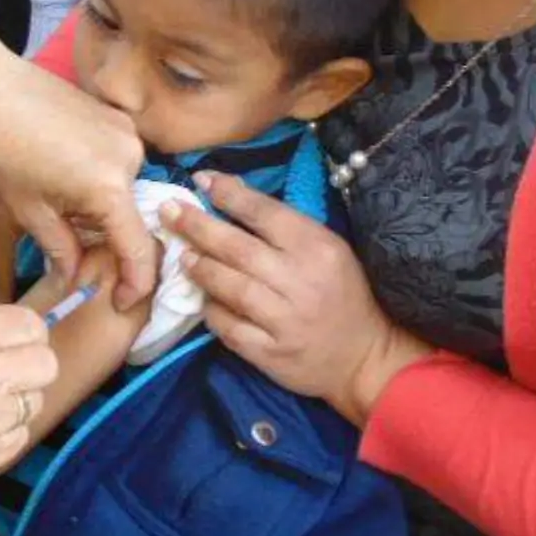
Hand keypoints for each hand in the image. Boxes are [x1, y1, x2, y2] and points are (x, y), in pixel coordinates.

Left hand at [0, 33, 155, 308]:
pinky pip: (118, 161)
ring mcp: (128, 133)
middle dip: (104, 234)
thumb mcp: (30, 213)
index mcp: (110, 189)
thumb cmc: (4, 153)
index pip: (137, 249)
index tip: (121, 301)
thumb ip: (61, 250)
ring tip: (57, 194)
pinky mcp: (118, 117)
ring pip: (123, 188)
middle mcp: (133, 159)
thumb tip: (76, 277)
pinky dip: (99, 176)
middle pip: (129, 216)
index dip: (135, 283)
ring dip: (100, 203)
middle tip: (67, 234)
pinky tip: (64, 168)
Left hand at [165, 171, 431, 424]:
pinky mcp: (272, 353)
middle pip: (238, 249)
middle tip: (169, 211)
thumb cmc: (343, 293)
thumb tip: (230, 195)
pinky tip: (202, 300)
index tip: (200, 179)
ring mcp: (285, 320)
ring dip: (200, 268)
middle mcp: (300, 281)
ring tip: (181, 255)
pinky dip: (212, 312)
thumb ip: (285, 227)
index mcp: (317, 248)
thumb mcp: (328, 249)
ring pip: (230, 288)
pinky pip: (230, 328)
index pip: (265, 213)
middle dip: (197, 226)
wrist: (366, 355)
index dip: (229, 194)